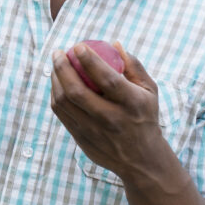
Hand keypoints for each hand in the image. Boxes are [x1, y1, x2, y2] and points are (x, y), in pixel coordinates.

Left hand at [50, 42, 162, 176]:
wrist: (142, 160)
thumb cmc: (145, 116)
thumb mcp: (149, 91)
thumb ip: (134, 66)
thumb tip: (114, 43)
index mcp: (131, 104)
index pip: (106, 78)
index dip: (89, 60)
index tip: (78, 45)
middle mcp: (111, 119)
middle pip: (77, 91)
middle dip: (62, 68)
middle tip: (58, 52)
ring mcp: (94, 132)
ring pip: (65, 103)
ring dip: (55, 79)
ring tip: (56, 64)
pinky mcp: (82, 140)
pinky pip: (62, 114)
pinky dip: (56, 95)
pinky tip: (57, 83)